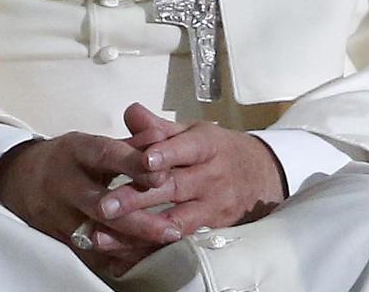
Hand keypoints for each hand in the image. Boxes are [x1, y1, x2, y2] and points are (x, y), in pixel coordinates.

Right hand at [0, 128, 182, 269]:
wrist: (18, 178)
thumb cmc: (64, 160)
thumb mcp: (90, 144)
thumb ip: (128, 145)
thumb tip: (161, 139)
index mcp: (75, 152)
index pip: (105, 156)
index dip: (132, 164)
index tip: (160, 173)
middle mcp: (64, 184)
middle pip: (100, 205)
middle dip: (137, 220)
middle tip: (170, 229)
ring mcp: (60, 214)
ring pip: (96, 236)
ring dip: (131, 245)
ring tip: (160, 249)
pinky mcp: (60, 237)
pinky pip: (91, 254)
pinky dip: (117, 259)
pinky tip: (140, 259)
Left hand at [83, 104, 285, 274]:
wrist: (263, 176)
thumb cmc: (216, 151)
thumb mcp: (193, 132)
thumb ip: (158, 127)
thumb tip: (130, 112)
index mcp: (206, 146)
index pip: (186, 149)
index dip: (165, 154)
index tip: (144, 161)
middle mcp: (211, 178)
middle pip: (173, 188)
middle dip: (138, 198)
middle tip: (105, 206)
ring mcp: (213, 207)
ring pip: (175, 221)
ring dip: (140, 230)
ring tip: (107, 235)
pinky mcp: (211, 231)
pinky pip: (179, 243)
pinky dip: (151, 251)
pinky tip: (124, 256)